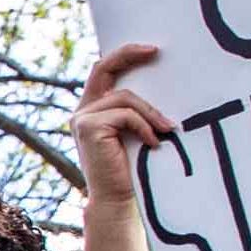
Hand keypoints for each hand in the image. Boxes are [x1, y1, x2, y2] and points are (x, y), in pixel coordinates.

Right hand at [74, 44, 172, 250]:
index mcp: (92, 109)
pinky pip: (126, 115)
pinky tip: (153, 144)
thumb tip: (165, 80)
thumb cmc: (133, 169)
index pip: (104, 70)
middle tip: (156, 50)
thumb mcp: (136, 132)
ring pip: (125, 97)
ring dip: (151, 113)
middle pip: (104, 67)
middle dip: (129, 54)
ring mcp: (82, 119)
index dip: (125, 54)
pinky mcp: (88, 128)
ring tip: (168, 131)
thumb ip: (138, 110)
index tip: (153, 49)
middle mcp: (82, 111)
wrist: (117, 201)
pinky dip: (145, 127)